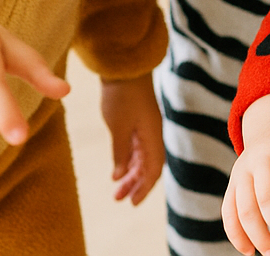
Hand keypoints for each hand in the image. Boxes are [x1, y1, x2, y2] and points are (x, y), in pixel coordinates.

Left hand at [101, 74, 163, 204]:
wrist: (123, 67)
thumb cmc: (122, 95)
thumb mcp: (118, 127)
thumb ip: (120, 152)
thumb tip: (119, 175)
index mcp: (152, 136)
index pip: (153, 169)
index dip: (144, 187)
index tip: (132, 203)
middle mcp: (152, 134)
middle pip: (149, 166)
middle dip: (135, 184)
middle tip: (119, 200)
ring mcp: (146, 127)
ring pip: (141, 158)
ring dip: (130, 174)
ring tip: (116, 190)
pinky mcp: (137, 121)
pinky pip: (136, 147)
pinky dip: (127, 160)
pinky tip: (117, 170)